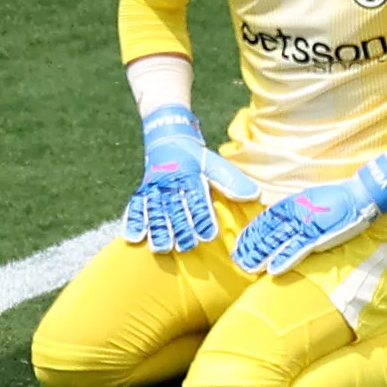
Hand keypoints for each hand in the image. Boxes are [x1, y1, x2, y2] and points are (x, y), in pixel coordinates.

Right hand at [121, 102, 222, 252]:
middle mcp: (170, 181)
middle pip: (174, 208)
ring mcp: (154, 187)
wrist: (167, 137)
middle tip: (186, 246)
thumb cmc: (195, 158)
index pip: (197, 198)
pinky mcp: (142, 192)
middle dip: (180, 227)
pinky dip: (133, 223)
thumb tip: (253, 195)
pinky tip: (134, 239)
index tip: (208, 234)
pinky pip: (135, 207)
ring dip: (158, 230)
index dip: (202, 216)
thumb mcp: (214, 164)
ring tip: (162, 248)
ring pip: (155, 210)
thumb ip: (231, 181)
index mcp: (190, 174)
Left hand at [232, 159, 386, 276]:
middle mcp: (295, 215)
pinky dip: (286, 260)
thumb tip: (281, 220)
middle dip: (251, 246)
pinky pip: (299, 250)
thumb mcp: (310, 201)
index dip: (252, 232)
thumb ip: (296, 210)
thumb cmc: (337, 199)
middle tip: (236, 259)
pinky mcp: (318, 236)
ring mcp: (306, 226)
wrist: (360, 196)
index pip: (266, 220)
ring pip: (279, 242)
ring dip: (262, 256)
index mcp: (293, 205)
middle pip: (268, 232)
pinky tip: (273, 270)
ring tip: (247, 267)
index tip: (239, 243)